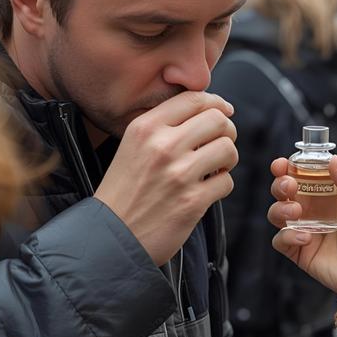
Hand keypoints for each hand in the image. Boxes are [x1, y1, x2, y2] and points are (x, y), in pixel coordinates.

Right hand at [95, 91, 237, 265]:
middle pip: (218, 119)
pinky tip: (205, 190)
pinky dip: (221, 185)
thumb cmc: (124, 191)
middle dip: (226, 130)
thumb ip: (165, 126)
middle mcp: (162, 146)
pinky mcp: (192, 201)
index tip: (223, 111)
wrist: (109, 237)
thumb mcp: (133, 146)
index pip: (195, 98)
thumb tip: (211, 109)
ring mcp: (179, 174)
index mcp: (145, 127)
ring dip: (227, 159)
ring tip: (214, 167)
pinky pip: (227, 181)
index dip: (216, 103)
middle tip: (220, 143)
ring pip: (228, 148)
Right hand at [268, 156, 336, 311]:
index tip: (283, 163)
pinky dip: (287, 236)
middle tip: (289, 186)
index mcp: (331, 194)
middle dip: (280, 184)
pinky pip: (281, 241)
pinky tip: (306, 237)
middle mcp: (315, 211)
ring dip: (280, 208)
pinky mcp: (302, 253)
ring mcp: (307, 231)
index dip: (289, 167)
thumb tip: (333, 160)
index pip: (304, 175)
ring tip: (296, 212)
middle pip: (285, 191)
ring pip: (277, 213)